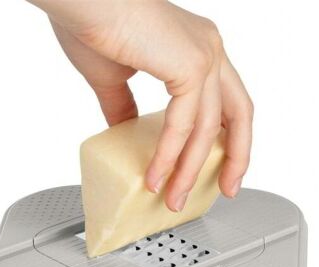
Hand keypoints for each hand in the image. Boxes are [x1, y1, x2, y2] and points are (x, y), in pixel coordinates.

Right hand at [32, 0, 253, 209]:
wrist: (79, 0)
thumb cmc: (89, 20)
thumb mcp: (112, 75)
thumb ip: (124, 106)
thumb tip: (122, 131)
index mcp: (195, 45)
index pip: (225, 98)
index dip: (226, 134)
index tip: (218, 164)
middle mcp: (207, 47)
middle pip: (239, 113)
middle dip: (236, 156)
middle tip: (226, 188)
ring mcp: (205, 54)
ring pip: (210, 127)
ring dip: (191, 168)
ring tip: (173, 196)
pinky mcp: (192, 65)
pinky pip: (186, 124)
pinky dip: (171, 155)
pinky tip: (156, 174)